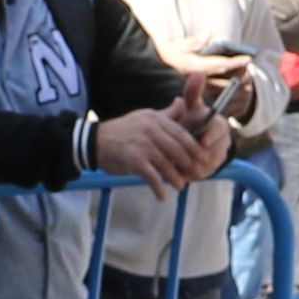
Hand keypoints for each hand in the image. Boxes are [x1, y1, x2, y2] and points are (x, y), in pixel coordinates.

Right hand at [91, 103, 220, 192]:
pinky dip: (158, 188)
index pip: (181, 133)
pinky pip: (152, 176)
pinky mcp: (134, 159)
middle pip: (177, 149)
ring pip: (167, 164)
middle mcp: (151, 130)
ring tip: (181, 186)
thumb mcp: (144, 116)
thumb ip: (166, 113)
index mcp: (156, 119)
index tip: (203, 158)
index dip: (195, 147)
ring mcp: (142, 145)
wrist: (94, 141)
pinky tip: (162, 196)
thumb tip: (182, 101)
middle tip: (197, 175)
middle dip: (189, 164)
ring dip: (175, 178)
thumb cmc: (122, 131)